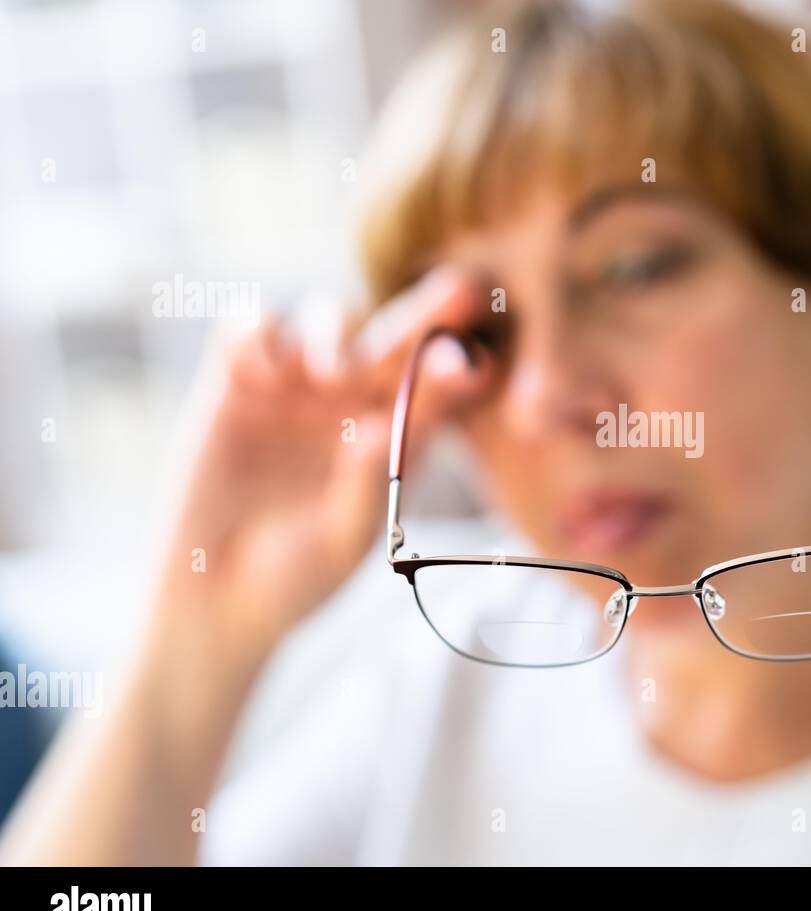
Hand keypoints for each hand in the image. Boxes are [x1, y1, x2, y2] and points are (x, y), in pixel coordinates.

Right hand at [144, 267, 490, 675]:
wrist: (216, 598)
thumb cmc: (298, 578)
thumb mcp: (342, 540)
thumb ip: (366, 485)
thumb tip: (385, 429)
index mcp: (399, 434)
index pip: (440, 387)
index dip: (460, 369)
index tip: (475, 366)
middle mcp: (354, 399)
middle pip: (394, 338)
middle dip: (426, 313)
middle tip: (459, 291)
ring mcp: (296, 385)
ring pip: (326, 319)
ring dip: (334, 331)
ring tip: (331, 373)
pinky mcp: (235, 382)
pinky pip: (247, 329)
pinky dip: (257, 331)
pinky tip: (265, 366)